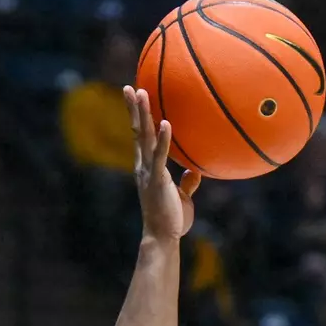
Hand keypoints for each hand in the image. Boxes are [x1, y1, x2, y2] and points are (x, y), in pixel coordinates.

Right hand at [124, 85, 200, 239]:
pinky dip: (163, 139)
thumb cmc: (172, 220)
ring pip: (144, 138)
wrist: (164, 238)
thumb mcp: (182, 198)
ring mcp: (149, 172)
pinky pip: (160, 156)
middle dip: (134, 109)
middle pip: (138, 132)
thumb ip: (187, 183)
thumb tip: (194, 171)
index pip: (141, 138)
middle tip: (130, 87)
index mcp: (148, 168)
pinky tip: (166, 123)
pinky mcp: (157, 180)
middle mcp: (144, 166)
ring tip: (140, 93)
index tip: (135, 99)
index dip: (137, 118)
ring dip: (142, 115)